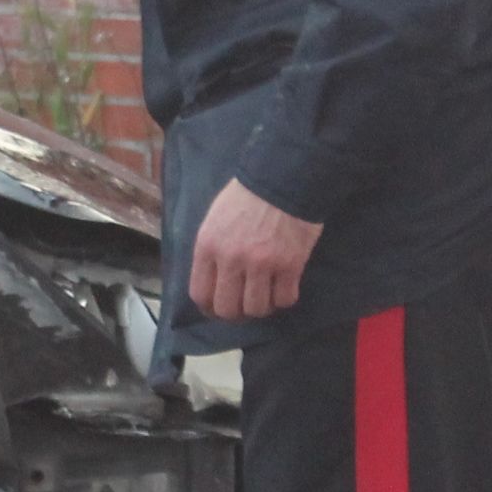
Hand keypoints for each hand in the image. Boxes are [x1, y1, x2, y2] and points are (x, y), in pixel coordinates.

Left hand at [189, 180, 323, 321]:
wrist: (283, 177)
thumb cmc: (247, 195)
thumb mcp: (215, 219)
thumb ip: (211, 250)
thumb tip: (212, 280)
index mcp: (208, 246)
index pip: (200, 294)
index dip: (209, 309)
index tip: (219, 309)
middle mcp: (231, 259)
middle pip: (227, 309)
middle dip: (235, 314)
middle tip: (245, 307)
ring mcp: (261, 264)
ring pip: (257, 309)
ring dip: (261, 308)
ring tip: (266, 296)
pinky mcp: (290, 265)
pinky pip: (285, 299)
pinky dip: (284, 298)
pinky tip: (284, 287)